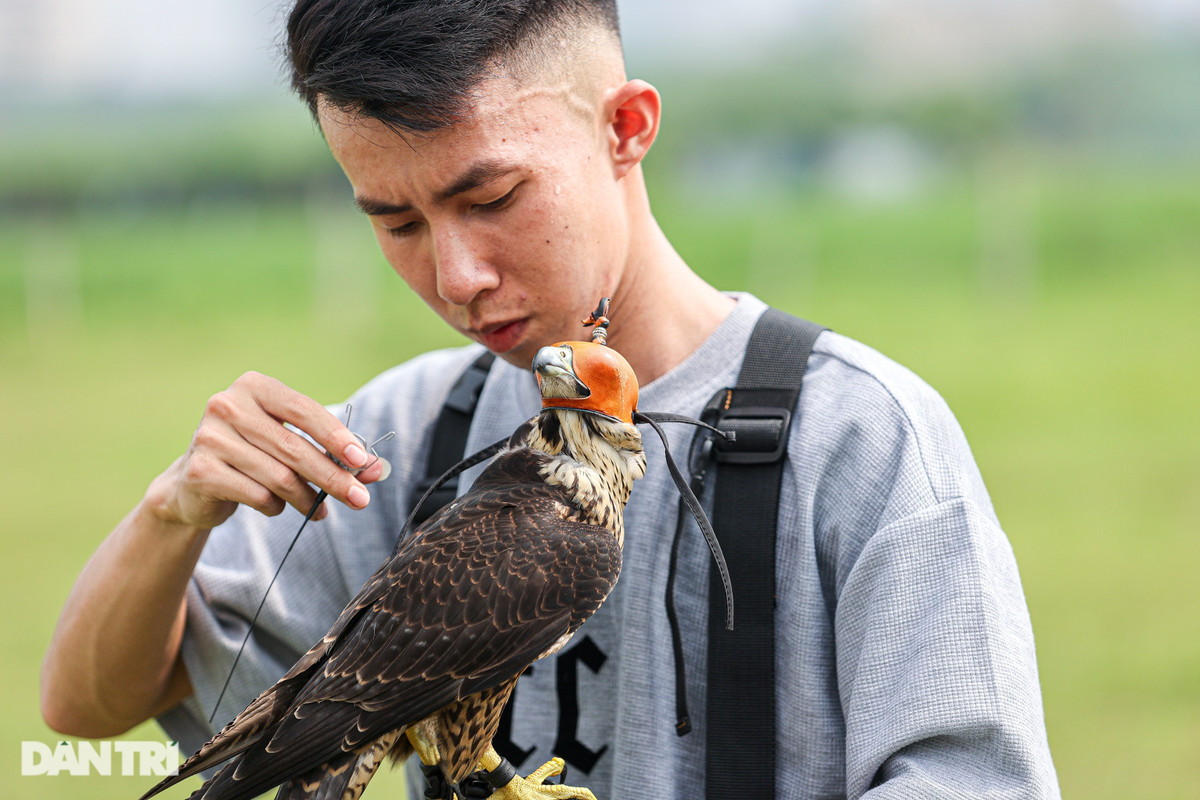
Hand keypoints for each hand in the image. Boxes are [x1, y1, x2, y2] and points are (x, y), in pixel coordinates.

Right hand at [146, 371, 386, 531]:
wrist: (195, 483)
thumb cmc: (255, 455)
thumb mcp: (293, 445)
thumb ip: (333, 453)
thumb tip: (378, 470)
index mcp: (254, 386)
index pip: (304, 410)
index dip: (336, 436)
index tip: (362, 460)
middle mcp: (228, 405)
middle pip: (294, 448)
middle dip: (333, 477)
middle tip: (360, 499)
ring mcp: (209, 437)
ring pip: (278, 476)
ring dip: (307, 498)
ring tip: (319, 510)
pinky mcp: (201, 471)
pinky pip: (257, 495)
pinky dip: (277, 507)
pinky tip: (278, 507)